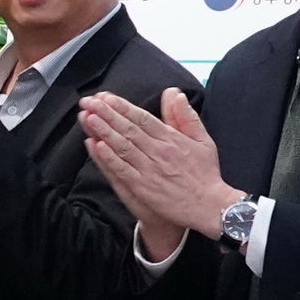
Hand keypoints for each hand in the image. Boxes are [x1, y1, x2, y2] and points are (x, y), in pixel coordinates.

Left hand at [80, 89, 240, 246]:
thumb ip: (185, 116)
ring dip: (103, 131)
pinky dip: (109, 157)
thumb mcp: (202, 140)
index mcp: (171, 138)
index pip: (142, 118)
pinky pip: (123, 169)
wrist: (210, 206)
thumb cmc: (205, 173)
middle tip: (88, 101)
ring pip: (123, 146)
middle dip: (106, 113)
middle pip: (128, 129)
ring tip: (88, 117)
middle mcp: (158, 151)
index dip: (122, 106)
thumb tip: (174, 93)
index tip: (105, 97)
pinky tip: (96, 146)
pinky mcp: (143, 187)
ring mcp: (149, 169)